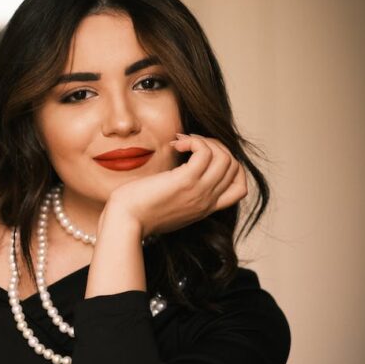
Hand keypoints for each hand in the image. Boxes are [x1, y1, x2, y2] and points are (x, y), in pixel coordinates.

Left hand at [103, 133, 247, 236]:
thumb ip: (182, 194)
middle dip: (216, 146)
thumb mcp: (168, 205)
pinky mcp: (185, 182)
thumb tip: (179, 172)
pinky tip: (175, 145)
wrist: (124, 222)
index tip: (205, 156)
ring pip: (225, 158)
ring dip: (205, 141)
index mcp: (205, 208)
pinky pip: (204, 152)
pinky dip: (193, 141)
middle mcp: (207, 201)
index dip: (231, 166)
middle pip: (234, 167)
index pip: (240, 188)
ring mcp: (198, 192)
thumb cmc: (138, 212)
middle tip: (190, 144)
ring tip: (182, 143)